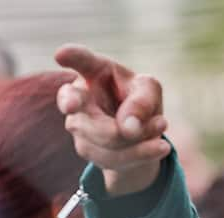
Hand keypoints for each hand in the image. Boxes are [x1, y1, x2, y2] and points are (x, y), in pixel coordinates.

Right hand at [55, 45, 169, 195]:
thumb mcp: (149, 91)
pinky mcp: (86, 149)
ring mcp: (77, 124)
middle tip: (123, 116)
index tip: (61, 54)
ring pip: (107, 138)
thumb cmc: (139, 100)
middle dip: (99, 115)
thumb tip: (127, 128)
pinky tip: (160, 146)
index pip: (82, 60)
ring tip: (162, 126)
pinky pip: (115, 157)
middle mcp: (79, 95)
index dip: (72, 57)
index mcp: (94, 70)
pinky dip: (142, 153)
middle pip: (82, 107)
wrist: (137, 136)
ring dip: (140, 137)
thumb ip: (142, 102)